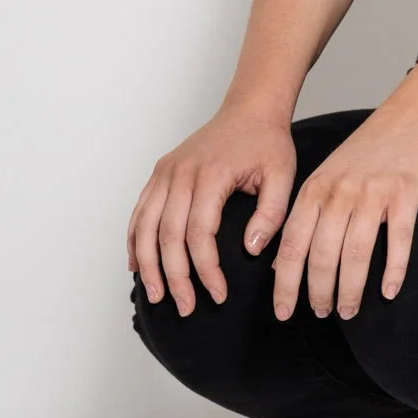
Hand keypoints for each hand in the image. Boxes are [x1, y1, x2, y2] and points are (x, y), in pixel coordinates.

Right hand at [127, 99, 295, 315]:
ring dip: (148, 264)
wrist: (249, 109)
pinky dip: (134, 240)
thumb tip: (250, 250)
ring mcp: (166, 172)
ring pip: (145, 226)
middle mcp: (181, 173)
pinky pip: (140, 211)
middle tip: (186, 307)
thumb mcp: (282, 176)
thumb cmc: (267, 143)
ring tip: (157, 296)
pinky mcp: (160, 172)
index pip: (200, 233)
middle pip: (167, 235)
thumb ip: (270, 214)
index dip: (206, 270)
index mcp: (211, 174)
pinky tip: (137, 265)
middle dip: (175, 277)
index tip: (218, 295)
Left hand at [271, 101, 417, 321]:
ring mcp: (374, 191)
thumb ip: (306, 217)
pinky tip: (390, 291)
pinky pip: (399, 239)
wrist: (413, 115)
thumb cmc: (369, 151)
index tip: (284, 312)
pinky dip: (394, 270)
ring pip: (356, 252)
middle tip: (323, 314)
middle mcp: (340, 191)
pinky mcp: (406, 192)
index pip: (291, 244)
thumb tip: (281, 264)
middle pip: (322, 253)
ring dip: (351, 289)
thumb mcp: (327, 178)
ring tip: (350, 311)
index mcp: (315, 189)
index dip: (285, 283)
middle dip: (319, 292)